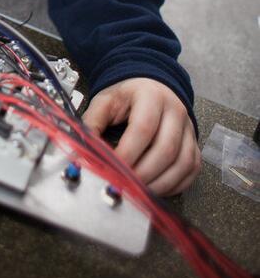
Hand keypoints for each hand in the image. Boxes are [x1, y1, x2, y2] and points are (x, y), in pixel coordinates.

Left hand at [82, 78, 200, 195]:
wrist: (149, 86)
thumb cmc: (126, 96)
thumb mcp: (105, 101)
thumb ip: (92, 123)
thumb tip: (83, 151)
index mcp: (151, 96)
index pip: (143, 129)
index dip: (128, 153)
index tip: (113, 169)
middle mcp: (175, 111)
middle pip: (166, 149)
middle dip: (144, 173)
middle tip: (125, 185)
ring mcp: (188, 129)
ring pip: (182, 163)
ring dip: (160, 183)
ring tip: (139, 191)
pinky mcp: (194, 144)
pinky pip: (191, 170)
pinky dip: (174, 184)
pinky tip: (156, 188)